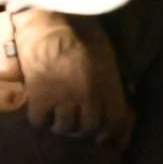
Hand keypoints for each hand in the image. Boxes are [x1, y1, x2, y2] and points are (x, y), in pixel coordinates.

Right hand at [0, 9, 133, 146]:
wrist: (53, 27)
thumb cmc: (83, 36)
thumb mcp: (107, 57)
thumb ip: (111, 79)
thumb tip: (123, 93)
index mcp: (109, 86)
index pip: (116, 119)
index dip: (111, 131)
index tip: (104, 136)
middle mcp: (90, 97)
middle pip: (88, 127)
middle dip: (83, 129)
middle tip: (76, 126)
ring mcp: (65, 100)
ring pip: (65, 127)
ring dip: (61, 127)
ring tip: (57, 122)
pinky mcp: (41, 99)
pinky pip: (39, 121)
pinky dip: (39, 122)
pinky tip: (39, 116)